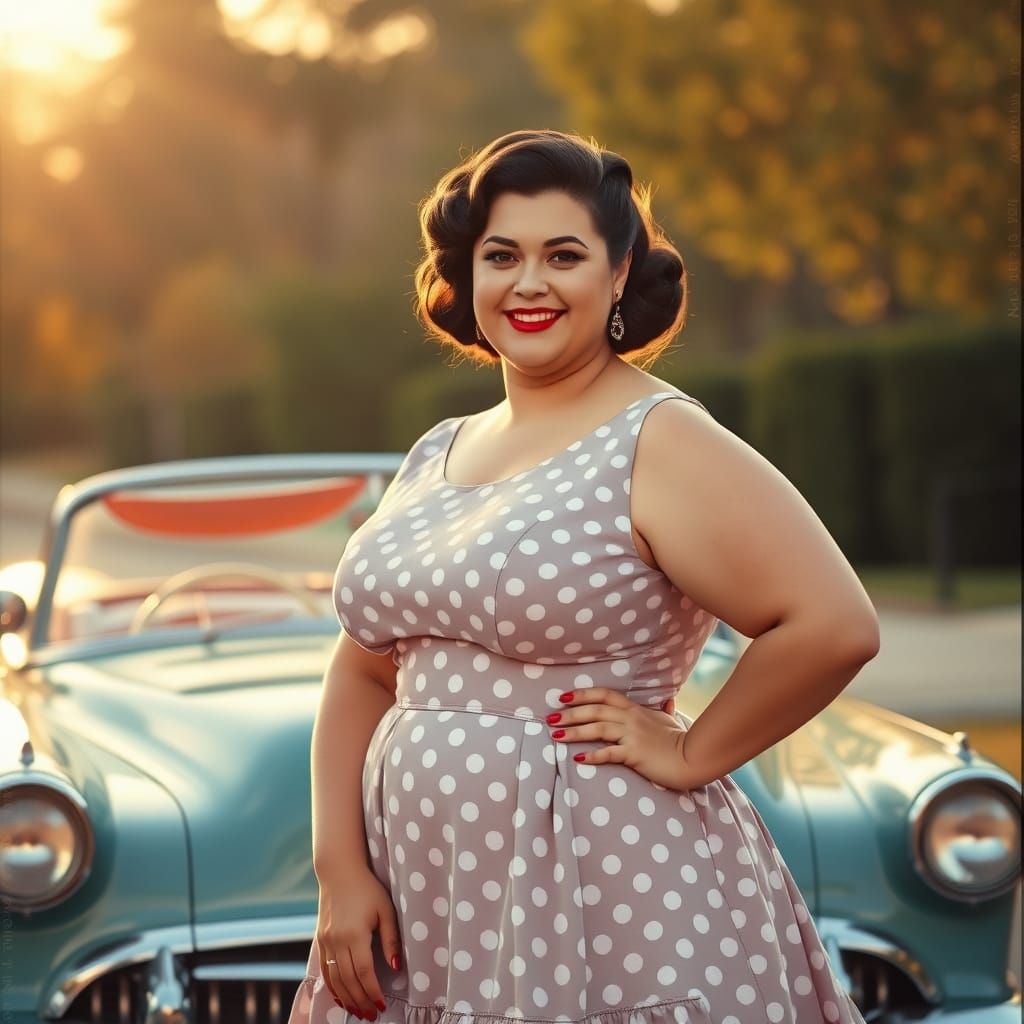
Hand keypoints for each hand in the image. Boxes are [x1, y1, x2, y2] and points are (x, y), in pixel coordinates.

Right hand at [315, 867, 401, 1019]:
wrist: (339, 872)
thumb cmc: (367, 889)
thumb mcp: (386, 910)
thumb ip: (391, 940)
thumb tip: (396, 967)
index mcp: (355, 934)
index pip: (364, 972)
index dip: (373, 992)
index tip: (381, 1005)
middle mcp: (337, 941)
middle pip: (349, 980)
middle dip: (360, 1001)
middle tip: (371, 1015)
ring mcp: (326, 941)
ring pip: (335, 979)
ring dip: (346, 998)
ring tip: (357, 1011)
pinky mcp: (320, 940)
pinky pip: (325, 970)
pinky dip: (332, 987)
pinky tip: (341, 997)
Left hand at [548, 688, 706, 790]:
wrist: (692, 758)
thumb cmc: (680, 740)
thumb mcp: (670, 721)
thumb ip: (663, 711)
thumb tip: (668, 702)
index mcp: (634, 709)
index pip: (604, 695)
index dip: (582, 694)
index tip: (563, 697)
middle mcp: (630, 719)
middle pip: (594, 710)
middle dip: (570, 713)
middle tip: (549, 717)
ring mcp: (632, 736)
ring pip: (597, 729)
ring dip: (574, 731)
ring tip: (555, 734)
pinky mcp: (635, 754)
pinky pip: (609, 753)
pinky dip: (593, 755)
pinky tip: (577, 758)